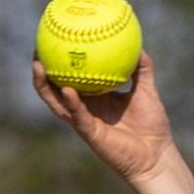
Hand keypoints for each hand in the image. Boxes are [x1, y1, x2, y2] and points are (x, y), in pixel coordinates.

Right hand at [32, 50, 174, 183]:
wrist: (158, 157)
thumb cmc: (153, 127)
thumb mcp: (148, 92)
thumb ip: (142, 69)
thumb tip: (138, 44)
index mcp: (96, 96)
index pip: (72, 75)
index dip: (59, 60)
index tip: (52, 37)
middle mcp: (86, 107)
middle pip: (55, 87)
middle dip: (42, 70)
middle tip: (35, 49)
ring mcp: (85, 121)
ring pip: (57, 102)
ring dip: (45, 86)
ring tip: (38, 66)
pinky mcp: (90, 134)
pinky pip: (78, 117)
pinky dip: (72, 103)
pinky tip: (67, 90)